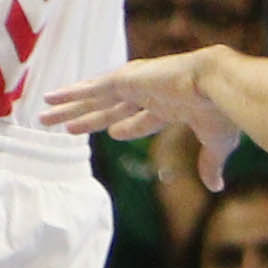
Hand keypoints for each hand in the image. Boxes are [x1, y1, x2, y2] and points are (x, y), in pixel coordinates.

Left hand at [46, 50, 242, 189]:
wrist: (219, 85)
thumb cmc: (222, 111)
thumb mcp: (215, 143)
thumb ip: (210, 164)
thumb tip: (216, 188)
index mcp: (170, 105)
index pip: (141, 117)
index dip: (125, 126)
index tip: (111, 133)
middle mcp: (150, 93)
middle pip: (110, 109)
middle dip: (88, 117)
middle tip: (65, 126)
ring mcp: (136, 85)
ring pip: (95, 99)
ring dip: (70, 106)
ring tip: (45, 110)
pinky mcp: (126, 79)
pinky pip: (92, 88)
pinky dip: (72, 93)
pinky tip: (52, 97)